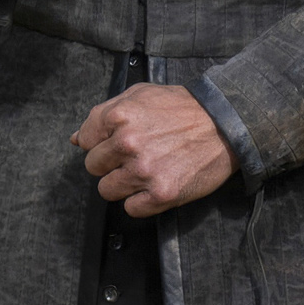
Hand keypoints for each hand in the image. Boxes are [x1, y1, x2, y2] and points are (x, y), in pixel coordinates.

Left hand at [73, 84, 234, 215]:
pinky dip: (142, 200)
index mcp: (119, 116)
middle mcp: (128, 143)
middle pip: (94, 167)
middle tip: (138, 154)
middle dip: (112, 162)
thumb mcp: (141, 96)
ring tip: (148, 169)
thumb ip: (104, 114)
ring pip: (108, 190)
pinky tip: (157, 183)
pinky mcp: (160, 194)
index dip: (102, 141)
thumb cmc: (183, 109)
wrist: (226, 123)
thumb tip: (77, 139)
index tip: (121, 140)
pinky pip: (131, 208)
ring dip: (125, 183)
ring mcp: (143, 171)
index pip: (86, 140)